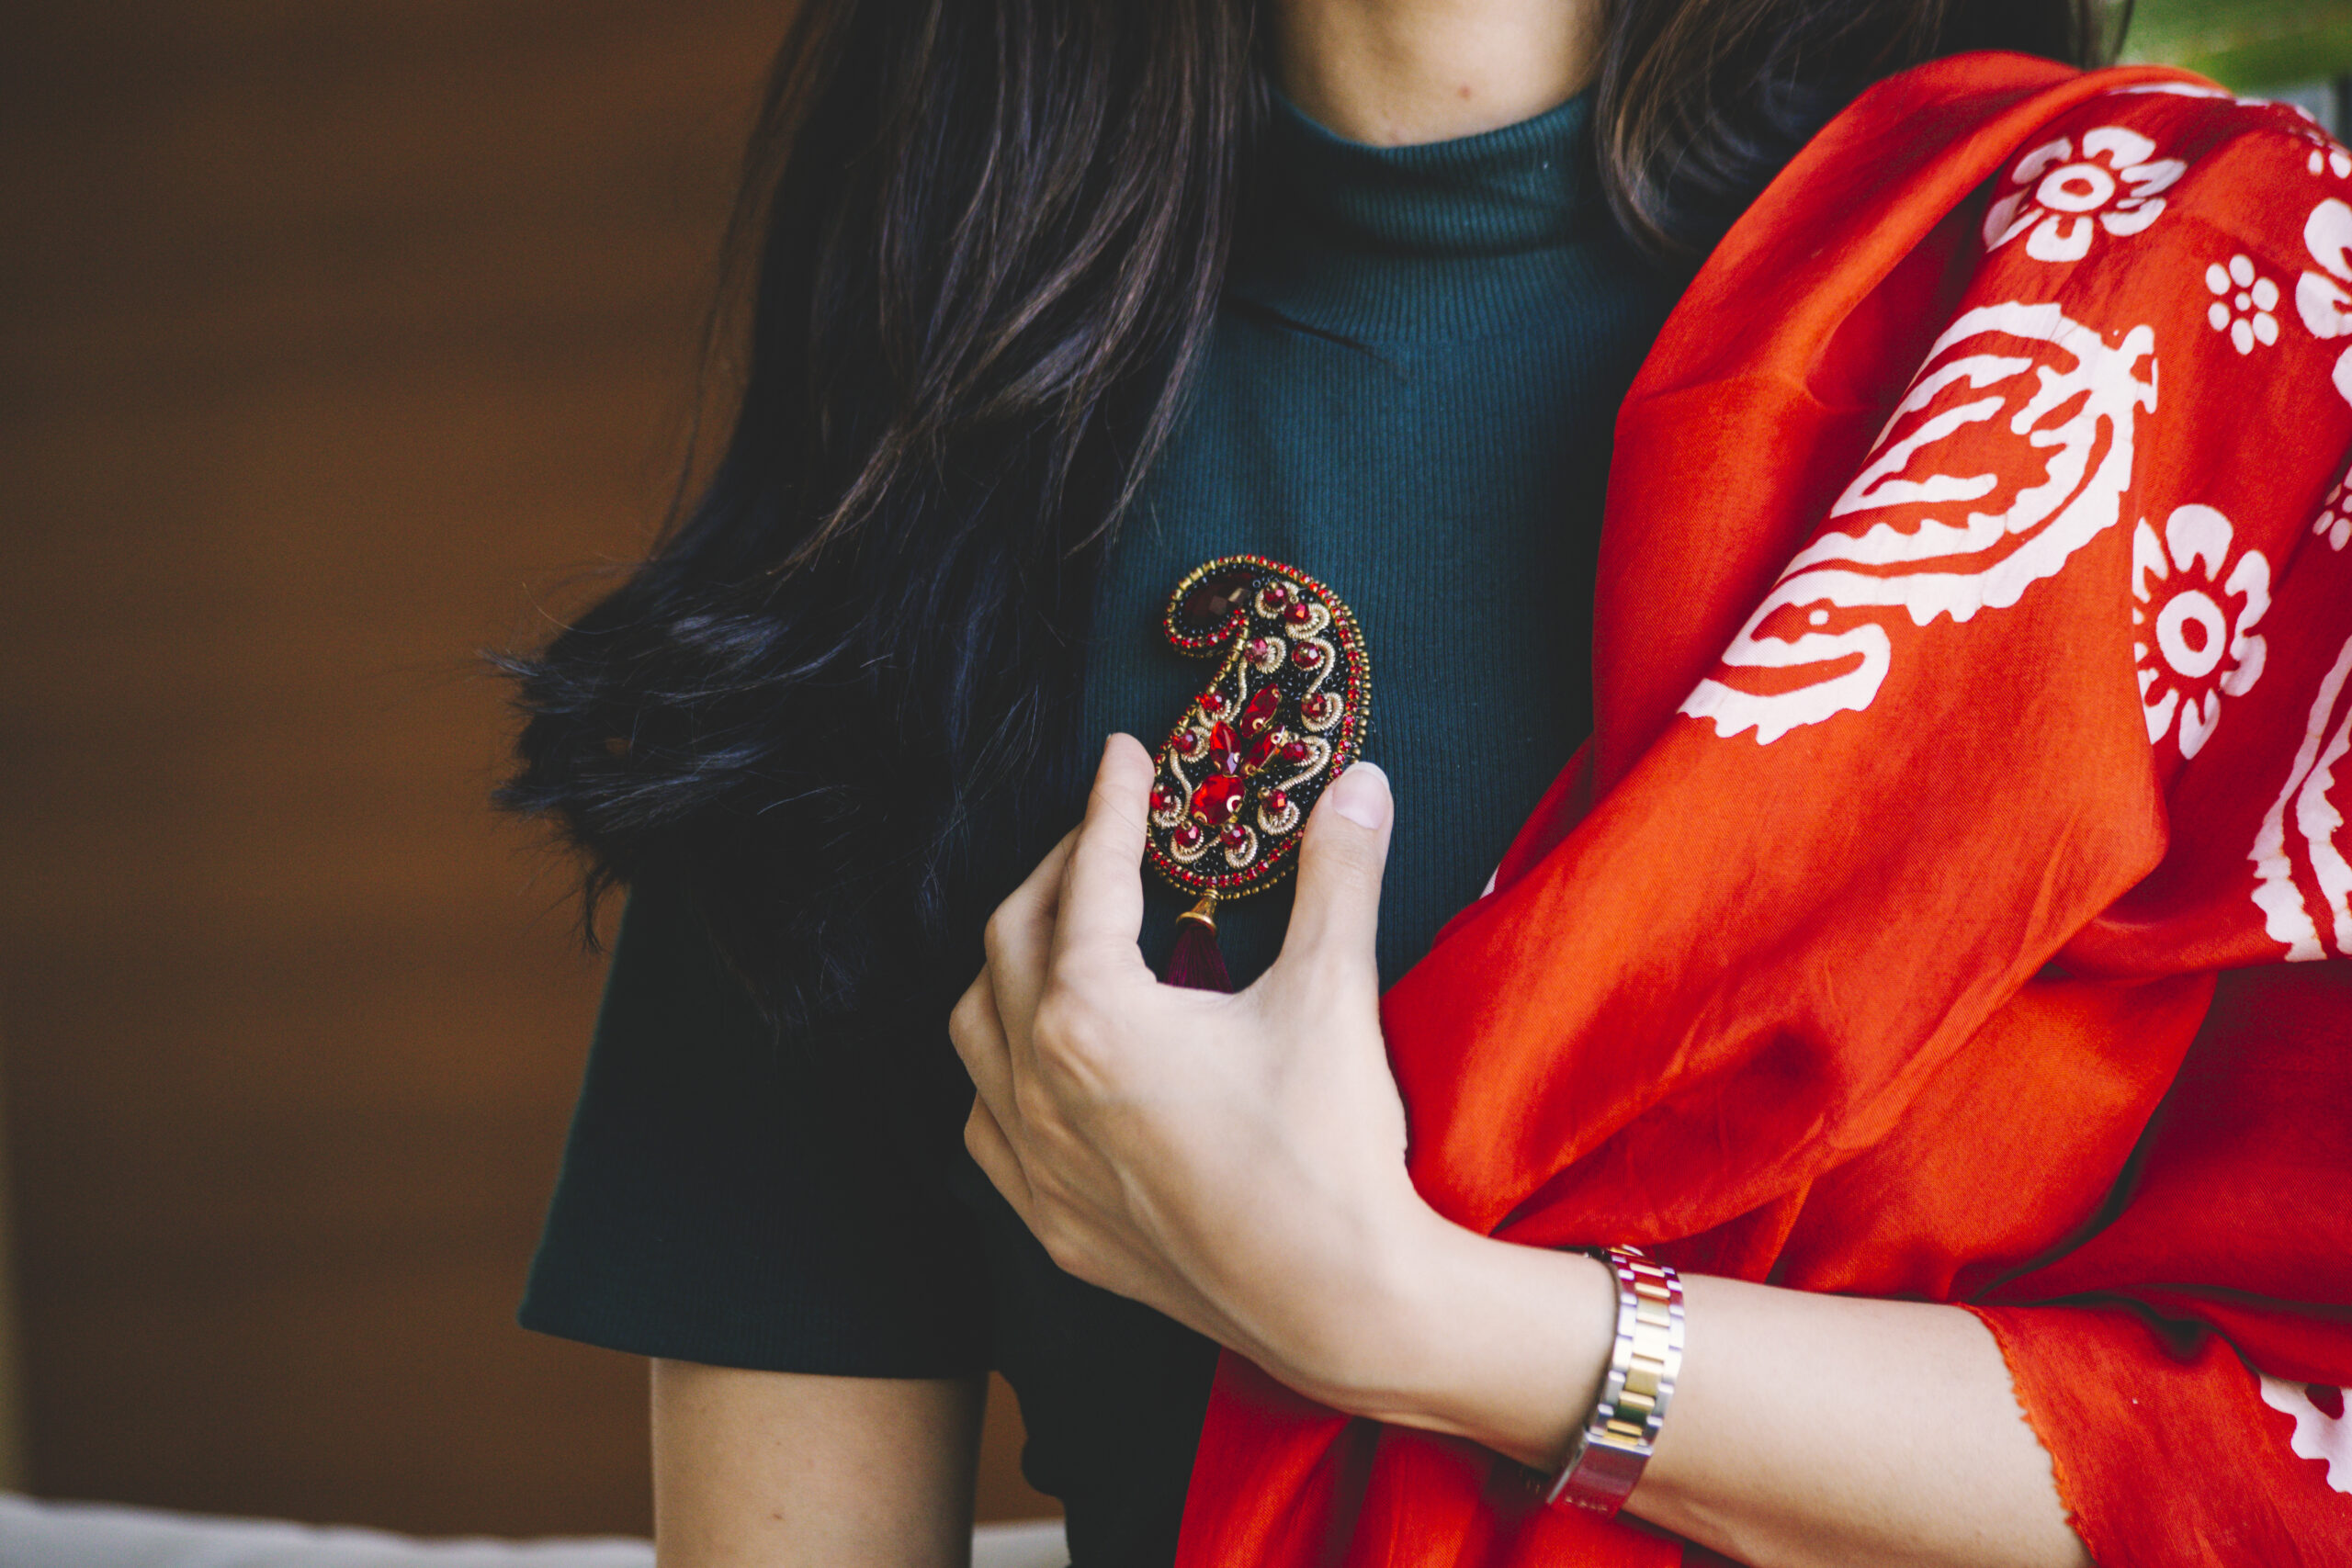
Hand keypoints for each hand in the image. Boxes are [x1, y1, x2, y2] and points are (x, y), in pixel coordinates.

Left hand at [949, 732, 1443, 1408]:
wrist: (1341, 1304)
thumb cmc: (1330, 1149)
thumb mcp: (1332, 992)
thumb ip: (1339, 876)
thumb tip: (1360, 781)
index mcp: (1093, 1015)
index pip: (1089, 877)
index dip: (1110, 804)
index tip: (1125, 757)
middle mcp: (1039, 1083)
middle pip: (1012, 937)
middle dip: (1056, 871)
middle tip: (1107, 836)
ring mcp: (1035, 1160)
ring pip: (974, 1029)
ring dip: (1010, 966)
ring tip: (1065, 935)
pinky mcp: (1051, 1223)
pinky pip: (985, 1123)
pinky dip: (1000, 1071)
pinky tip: (1044, 1061)